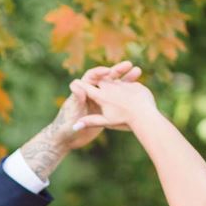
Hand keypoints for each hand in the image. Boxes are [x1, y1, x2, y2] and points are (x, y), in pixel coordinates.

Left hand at [19, 60, 144, 177]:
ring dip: (125, 78)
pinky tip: (139, 86)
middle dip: (117, 71)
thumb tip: (76, 84)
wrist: (69, 140)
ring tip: (137, 71)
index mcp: (83, 92)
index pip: (92, 76)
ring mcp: (102, 101)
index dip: (99, 72)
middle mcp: (93, 94)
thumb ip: (76, 99)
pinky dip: (128, 90)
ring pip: (115, 86)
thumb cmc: (66, 126)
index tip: (108, 71)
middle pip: (106, 78)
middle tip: (127, 65)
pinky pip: (120, 96)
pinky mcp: (109, 108)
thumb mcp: (73, 112)